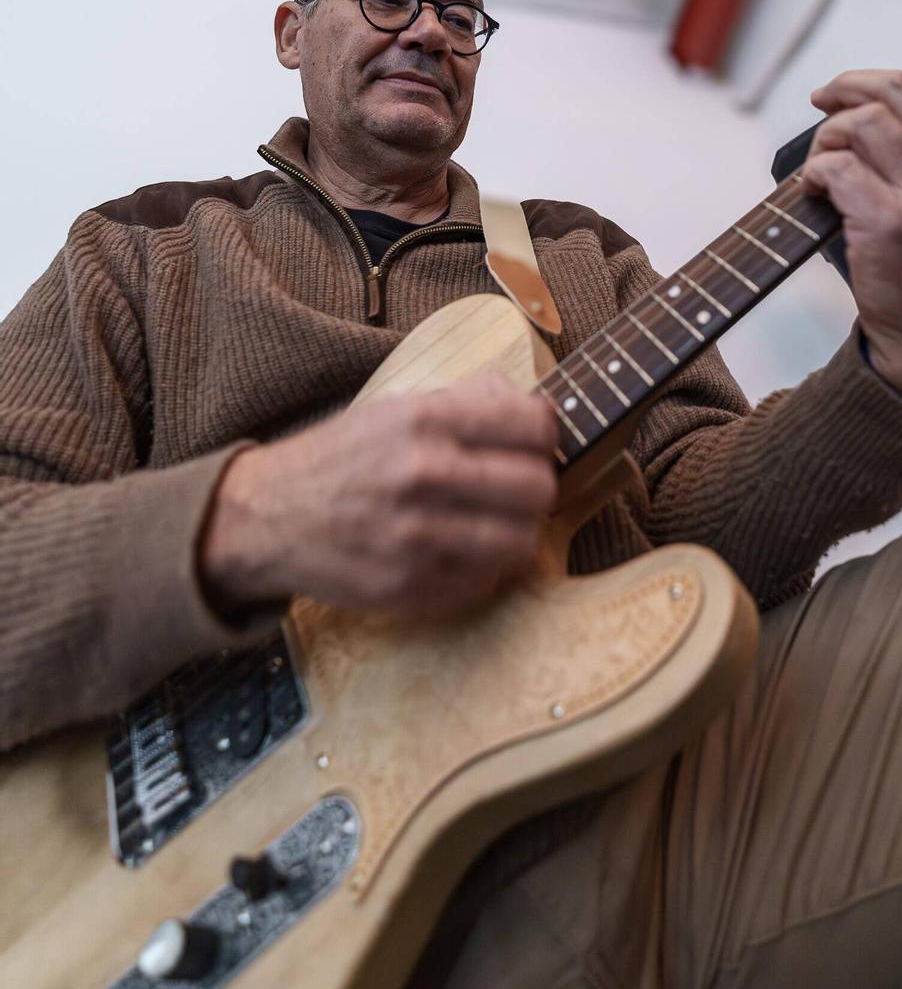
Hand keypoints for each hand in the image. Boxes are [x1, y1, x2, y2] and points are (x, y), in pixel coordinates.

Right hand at [201, 374, 559, 621]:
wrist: (267, 516)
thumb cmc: (344, 457)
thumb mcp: (398, 406)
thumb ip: (469, 401)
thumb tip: (535, 409)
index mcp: (424, 420)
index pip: (533, 426)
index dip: (546, 436)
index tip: (534, 444)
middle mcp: (422, 474)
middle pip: (538, 488)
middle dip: (537, 488)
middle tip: (519, 490)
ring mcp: (416, 536)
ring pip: (521, 542)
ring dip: (518, 532)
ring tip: (497, 524)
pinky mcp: (409, 587)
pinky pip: (485, 582)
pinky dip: (485, 568)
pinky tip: (463, 552)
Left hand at [799, 69, 901, 403]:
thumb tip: (873, 118)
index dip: (868, 88)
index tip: (838, 99)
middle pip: (896, 88)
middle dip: (846, 85)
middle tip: (820, 101)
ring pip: (864, 123)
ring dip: (827, 138)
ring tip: (819, 168)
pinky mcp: (892, 222)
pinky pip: (839, 169)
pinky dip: (815, 173)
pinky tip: (812, 192)